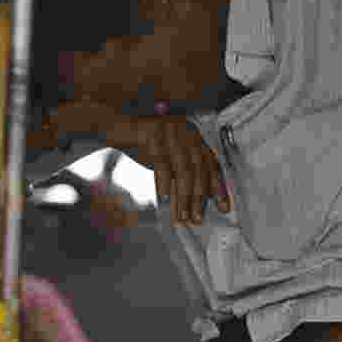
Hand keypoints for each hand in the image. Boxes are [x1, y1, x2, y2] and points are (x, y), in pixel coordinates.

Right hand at [50, 99, 230, 225]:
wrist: (117, 122)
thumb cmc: (142, 142)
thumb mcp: (168, 155)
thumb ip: (182, 172)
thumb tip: (196, 199)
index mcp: (193, 134)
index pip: (211, 163)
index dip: (218, 186)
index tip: (224, 207)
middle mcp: (186, 131)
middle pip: (198, 169)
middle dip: (199, 197)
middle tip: (198, 218)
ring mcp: (170, 131)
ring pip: (182, 170)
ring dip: (183, 197)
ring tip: (182, 217)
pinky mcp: (152, 134)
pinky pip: (161, 164)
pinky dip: (163, 184)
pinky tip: (162, 200)